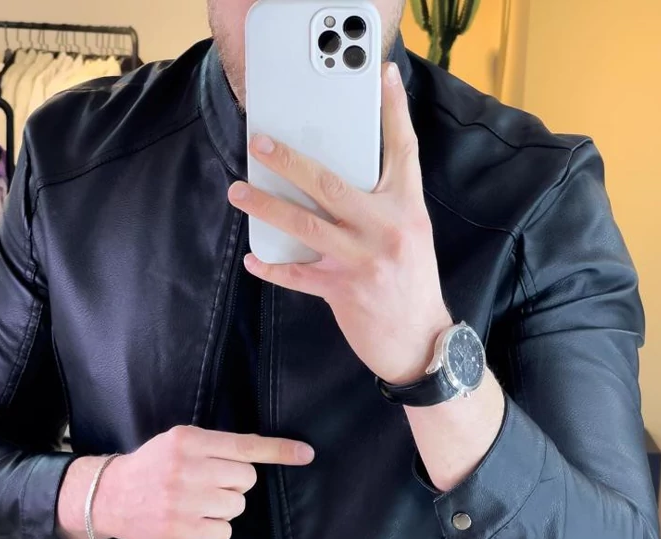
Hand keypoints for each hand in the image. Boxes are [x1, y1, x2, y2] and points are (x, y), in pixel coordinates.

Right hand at [57, 426, 314, 538]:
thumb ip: (216, 446)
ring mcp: (182, 502)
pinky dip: (213, 529)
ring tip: (196, 502)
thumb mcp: (179, 442)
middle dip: (234, 484)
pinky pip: (223, 532)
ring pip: (236, 507)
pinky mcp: (180, 531)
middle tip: (210, 484)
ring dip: (223, 507)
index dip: (278, 450)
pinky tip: (191, 520)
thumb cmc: (153, 466)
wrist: (110, 496)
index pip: (244, 446)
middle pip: (246, 480)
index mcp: (188, 441)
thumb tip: (261, 455)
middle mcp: (186, 469)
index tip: (306, 454)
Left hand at [228, 62, 452, 385]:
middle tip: (260, 144)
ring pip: (304, 225)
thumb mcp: (410, 235)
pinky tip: (254, 258)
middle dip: (290, 161)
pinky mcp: (341, 291)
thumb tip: (338, 182)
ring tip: (239, 192)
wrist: (421, 341)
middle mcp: (385, 230)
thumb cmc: (413, 283)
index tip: (385, 75)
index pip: (403, 151)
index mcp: (407, 210)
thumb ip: (383, 206)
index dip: (394, 111)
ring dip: (266, 206)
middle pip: (330, 184)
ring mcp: (361, 261)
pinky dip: (271, 267)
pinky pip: (296, 275)